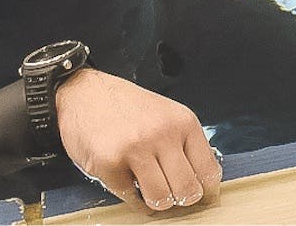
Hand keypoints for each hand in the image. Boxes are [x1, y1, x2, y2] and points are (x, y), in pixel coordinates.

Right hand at [56, 68, 221, 211]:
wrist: (86, 94)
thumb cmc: (127, 107)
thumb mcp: (167, 115)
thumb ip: (184, 143)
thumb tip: (202, 180)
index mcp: (183, 121)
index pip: (209, 170)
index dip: (206, 190)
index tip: (201, 196)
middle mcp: (163, 134)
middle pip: (187, 189)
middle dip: (181, 199)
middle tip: (173, 195)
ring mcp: (136, 149)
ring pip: (161, 198)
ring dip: (156, 201)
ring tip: (150, 190)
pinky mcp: (110, 164)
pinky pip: (131, 198)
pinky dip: (133, 199)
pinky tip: (130, 183)